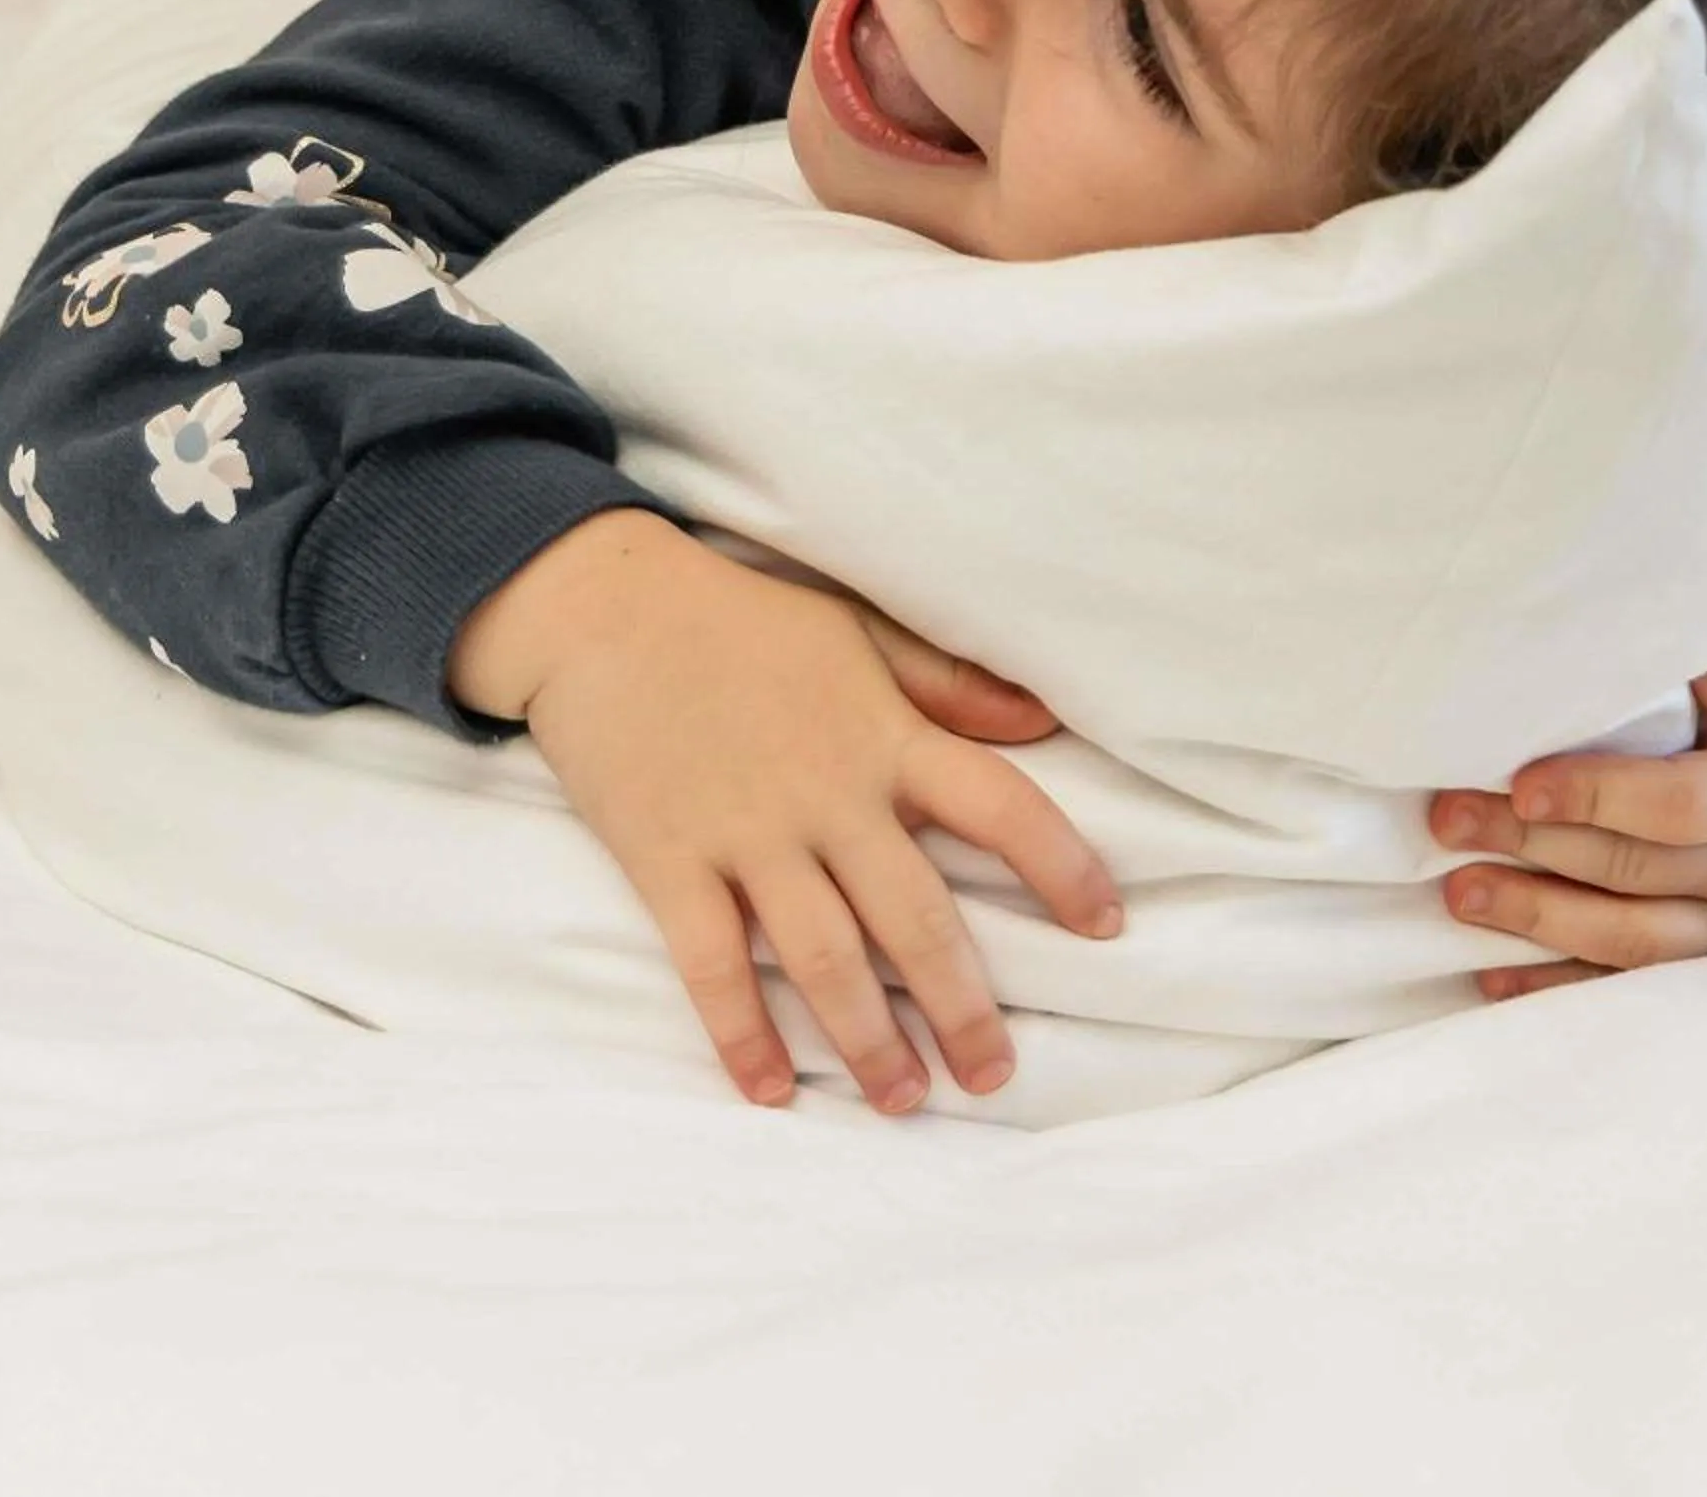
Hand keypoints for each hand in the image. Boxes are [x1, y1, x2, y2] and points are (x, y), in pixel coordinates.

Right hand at [451, 509, 1119, 1111]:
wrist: (599, 607)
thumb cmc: (741, 620)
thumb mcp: (856, 632)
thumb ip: (947, 683)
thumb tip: (1043, 722)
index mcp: (885, 737)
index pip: (1001, 806)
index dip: (1061, 867)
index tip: (1107, 926)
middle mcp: (828, 795)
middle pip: (915, 916)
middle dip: (961, 1006)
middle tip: (993, 1076)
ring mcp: (746, 834)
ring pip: (824, 958)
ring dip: (867, 1040)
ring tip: (903, 1099)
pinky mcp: (668, 862)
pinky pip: (711, 966)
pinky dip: (741, 1034)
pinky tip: (770, 1091)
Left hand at [1426, 641, 1706, 1000]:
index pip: (1687, 803)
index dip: (1602, 797)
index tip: (1526, 782)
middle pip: (1637, 870)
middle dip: (1534, 848)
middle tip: (1449, 819)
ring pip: (1631, 942)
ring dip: (1536, 920)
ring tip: (1458, 891)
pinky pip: (1637, 992)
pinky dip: (1561, 990)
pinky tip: (1494, 977)